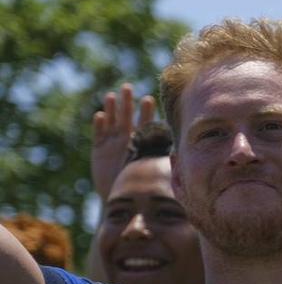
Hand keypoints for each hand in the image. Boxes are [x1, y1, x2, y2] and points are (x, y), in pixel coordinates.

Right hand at [92, 84, 155, 199]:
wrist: (124, 196)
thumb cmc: (142, 183)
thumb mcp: (153, 169)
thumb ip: (162, 159)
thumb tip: (181, 154)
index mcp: (142, 141)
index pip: (145, 123)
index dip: (146, 111)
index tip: (149, 99)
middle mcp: (126, 137)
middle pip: (126, 116)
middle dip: (127, 102)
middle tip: (128, 87)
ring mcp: (112, 142)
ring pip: (111, 121)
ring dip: (111, 108)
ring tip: (112, 96)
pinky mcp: (99, 149)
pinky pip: (98, 134)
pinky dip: (99, 124)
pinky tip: (100, 115)